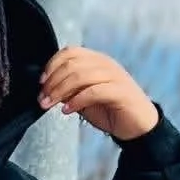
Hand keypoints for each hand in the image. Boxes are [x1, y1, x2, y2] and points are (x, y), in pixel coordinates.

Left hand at [39, 48, 158, 140]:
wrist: (137, 126)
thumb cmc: (110, 110)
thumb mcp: (84, 98)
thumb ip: (69, 90)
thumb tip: (48, 88)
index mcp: (97, 61)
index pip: (71, 52)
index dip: (52, 65)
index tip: (41, 82)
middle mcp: (106, 64)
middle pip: (72, 64)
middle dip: (52, 81)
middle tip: (42, 98)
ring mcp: (115, 76)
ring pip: (81, 75)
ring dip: (60, 90)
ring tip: (49, 104)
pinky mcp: (120, 91)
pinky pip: (94, 91)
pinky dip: (77, 100)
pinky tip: (67, 110)